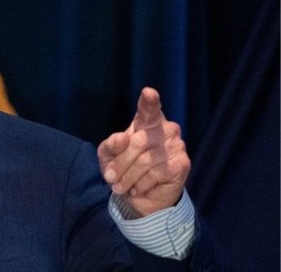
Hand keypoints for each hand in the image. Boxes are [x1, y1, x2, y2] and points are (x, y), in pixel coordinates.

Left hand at [97, 88, 189, 216]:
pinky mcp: (182, 164)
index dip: (149, 102)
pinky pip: (156, 174)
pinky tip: (137, 187)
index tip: (148, 92)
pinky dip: (141, 184)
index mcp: (146, 122)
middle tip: (110, 178)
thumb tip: (122, 138)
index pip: (148, 109)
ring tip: (120, 186)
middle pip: (138, 142)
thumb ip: (111, 146)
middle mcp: (165, 129)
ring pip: (145, 160)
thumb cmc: (123, 169)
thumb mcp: (108, 157)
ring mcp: (176, 145)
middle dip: (120, 163)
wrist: (140, 196)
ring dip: (128, 177)